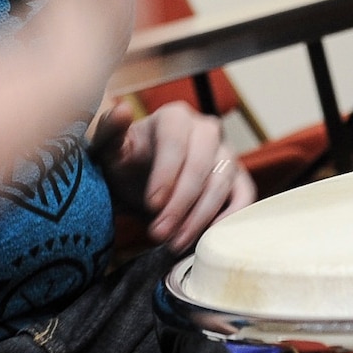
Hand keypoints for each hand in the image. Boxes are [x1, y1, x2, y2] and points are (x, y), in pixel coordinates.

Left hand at [91, 100, 255, 252]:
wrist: (139, 184)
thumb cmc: (124, 164)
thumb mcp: (108, 150)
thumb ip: (110, 131)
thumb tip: (121, 110)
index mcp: (175, 117)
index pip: (176, 142)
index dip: (166, 174)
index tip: (151, 204)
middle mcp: (206, 130)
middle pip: (202, 164)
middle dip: (180, 203)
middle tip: (159, 233)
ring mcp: (226, 154)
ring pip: (222, 182)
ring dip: (199, 217)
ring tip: (175, 243)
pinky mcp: (238, 179)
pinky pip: (244, 196)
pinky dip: (230, 218)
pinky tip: (207, 238)